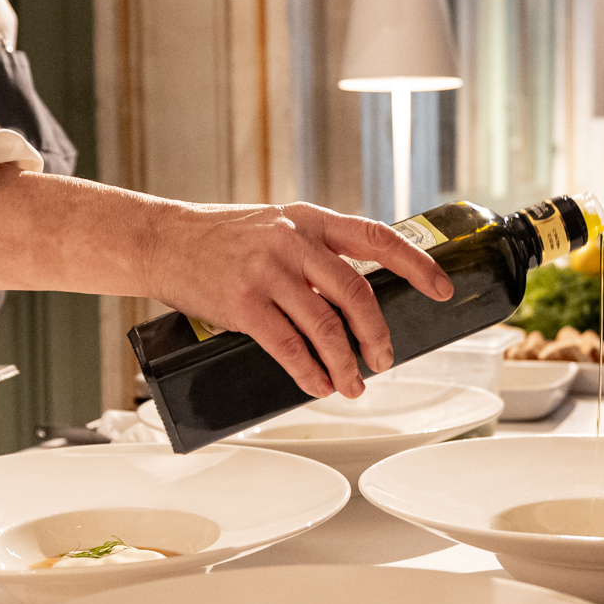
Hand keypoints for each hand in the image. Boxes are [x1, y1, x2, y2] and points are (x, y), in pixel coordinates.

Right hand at [144, 202, 453, 399]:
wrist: (162, 241)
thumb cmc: (219, 238)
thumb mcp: (276, 226)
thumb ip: (315, 251)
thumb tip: (354, 296)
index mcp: (310, 220)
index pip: (378, 238)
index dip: (416, 265)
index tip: (441, 288)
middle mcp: (294, 241)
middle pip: (357, 293)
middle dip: (377, 334)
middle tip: (384, 358)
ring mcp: (268, 271)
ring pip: (326, 326)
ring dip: (345, 362)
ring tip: (351, 384)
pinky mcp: (243, 303)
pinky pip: (288, 346)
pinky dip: (308, 371)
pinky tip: (317, 383)